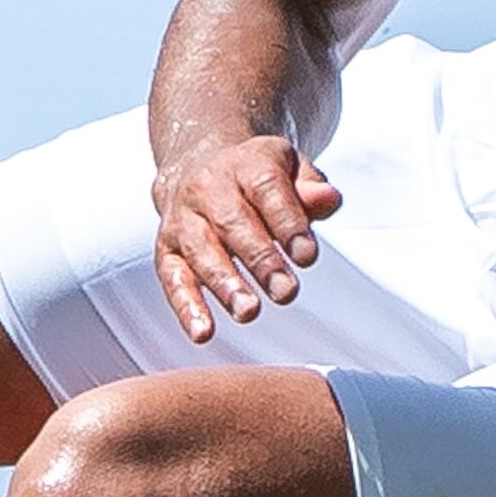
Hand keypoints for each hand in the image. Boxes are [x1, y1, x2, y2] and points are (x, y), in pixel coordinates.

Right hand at [151, 134, 342, 344]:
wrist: (198, 165)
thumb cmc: (255, 178)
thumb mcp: (289, 170)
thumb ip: (311, 188)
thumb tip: (329, 199)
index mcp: (245, 164)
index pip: (267, 189)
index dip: (288, 222)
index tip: (307, 256)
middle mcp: (207, 187)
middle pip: (232, 222)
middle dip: (260, 260)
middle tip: (286, 293)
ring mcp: (182, 218)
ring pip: (200, 250)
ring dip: (224, 284)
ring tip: (248, 311)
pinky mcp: (166, 248)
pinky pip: (172, 277)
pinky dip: (186, 306)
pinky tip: (203, 332)